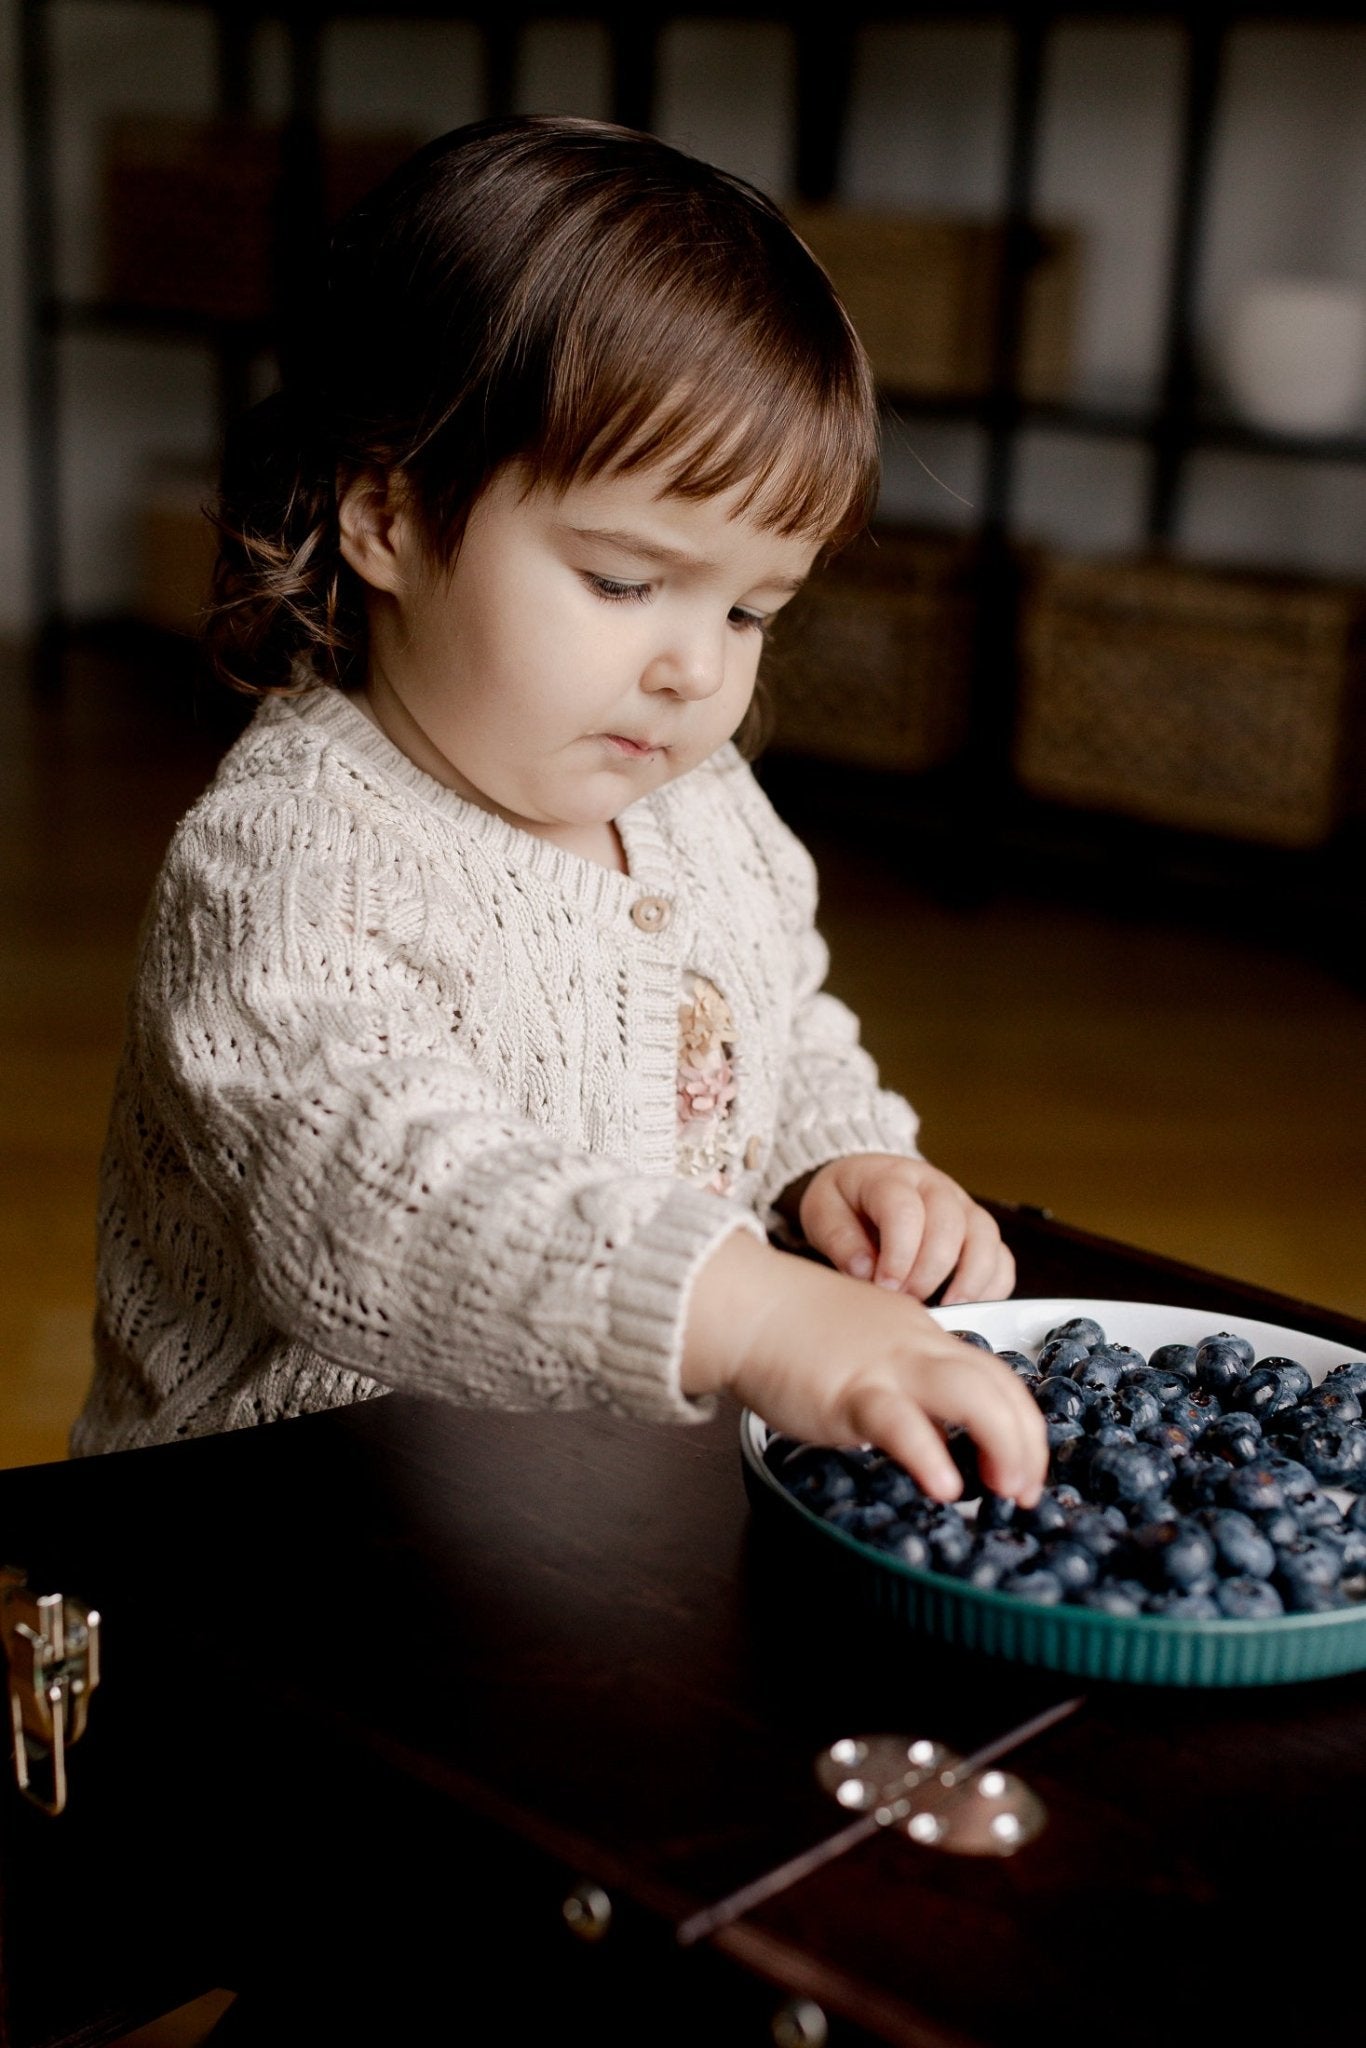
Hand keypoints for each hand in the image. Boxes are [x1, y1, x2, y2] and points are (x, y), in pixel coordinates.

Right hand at [682, 1232, 1046, 1505]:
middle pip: (999, 1386)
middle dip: (1026, 1442)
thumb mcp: (871, 1344)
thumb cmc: (794, 1330)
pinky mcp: (848, 1391)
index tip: (1024, 1466)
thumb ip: (906, 1381)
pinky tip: (943, 1486)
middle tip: (1025, 1490)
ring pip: (968, 1394)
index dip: (1023, 1423)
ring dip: (1002, 1444)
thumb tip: (936, 1432)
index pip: (998, 1375)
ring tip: (1005, 1490)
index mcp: (925, 1336)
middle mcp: (917, 1348)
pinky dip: (929, 1455)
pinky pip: (899, 1422)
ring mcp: (886, 1367)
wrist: (745, 1304)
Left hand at [794, 1154, 1013, 1306]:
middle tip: (908, 1301)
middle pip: (950, 1224)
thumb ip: (840, 1240)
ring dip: (970, 1279)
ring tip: (947, 1309)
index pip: (906, 1210)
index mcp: (891, 1177)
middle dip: (930, 1271)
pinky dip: (993, 1285)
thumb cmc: (844, 1201)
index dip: (899, 1253)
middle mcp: (934, 1186)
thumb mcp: (823, 1212)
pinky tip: (969, 1307)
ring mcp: (962, 1206)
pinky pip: (1001, 1256)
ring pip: (985, 1236)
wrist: (863, 1183)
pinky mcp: (978, 1230)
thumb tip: (865, 1271)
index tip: (886, 1286)